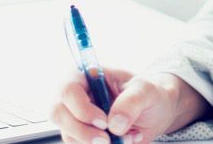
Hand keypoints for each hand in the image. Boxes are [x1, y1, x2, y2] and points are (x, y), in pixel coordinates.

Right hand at [50, 68, 184, 143]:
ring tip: (126, 137)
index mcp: (86, 75)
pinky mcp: (80, 135)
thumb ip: (132, 102)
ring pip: (68, 134)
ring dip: (95, 143)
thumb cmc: (147, 94)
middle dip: (82, 131)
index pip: (68, 90)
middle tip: (107, 140)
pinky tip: (121, 141)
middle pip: (58, 114)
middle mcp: (75, 96)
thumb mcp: (146, 91)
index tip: (104, 122)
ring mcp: (75, 117)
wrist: (154, 112)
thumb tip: (114, 123)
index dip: (82, 109)